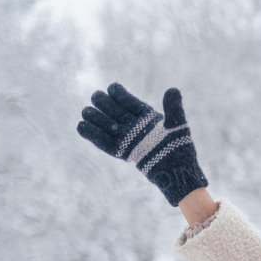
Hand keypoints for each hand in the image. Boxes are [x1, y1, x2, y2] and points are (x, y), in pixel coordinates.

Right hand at [77, 83, 208, 205]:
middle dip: (104, 104)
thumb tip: (173, 90)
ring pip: (107, 125)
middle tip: (96, 97)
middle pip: (115, 111)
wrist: (177, 172)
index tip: (112, 88)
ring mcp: (128, 139)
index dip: (120, 94)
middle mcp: (135, 126)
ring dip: (96, 118)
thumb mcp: (177, 125)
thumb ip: (173, 108)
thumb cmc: (179, 148)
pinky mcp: (123, 152)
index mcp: (147, 117)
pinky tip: (81, 126)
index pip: (130, 102)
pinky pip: (105, 143)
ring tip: (86, 111)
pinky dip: (93, 135)